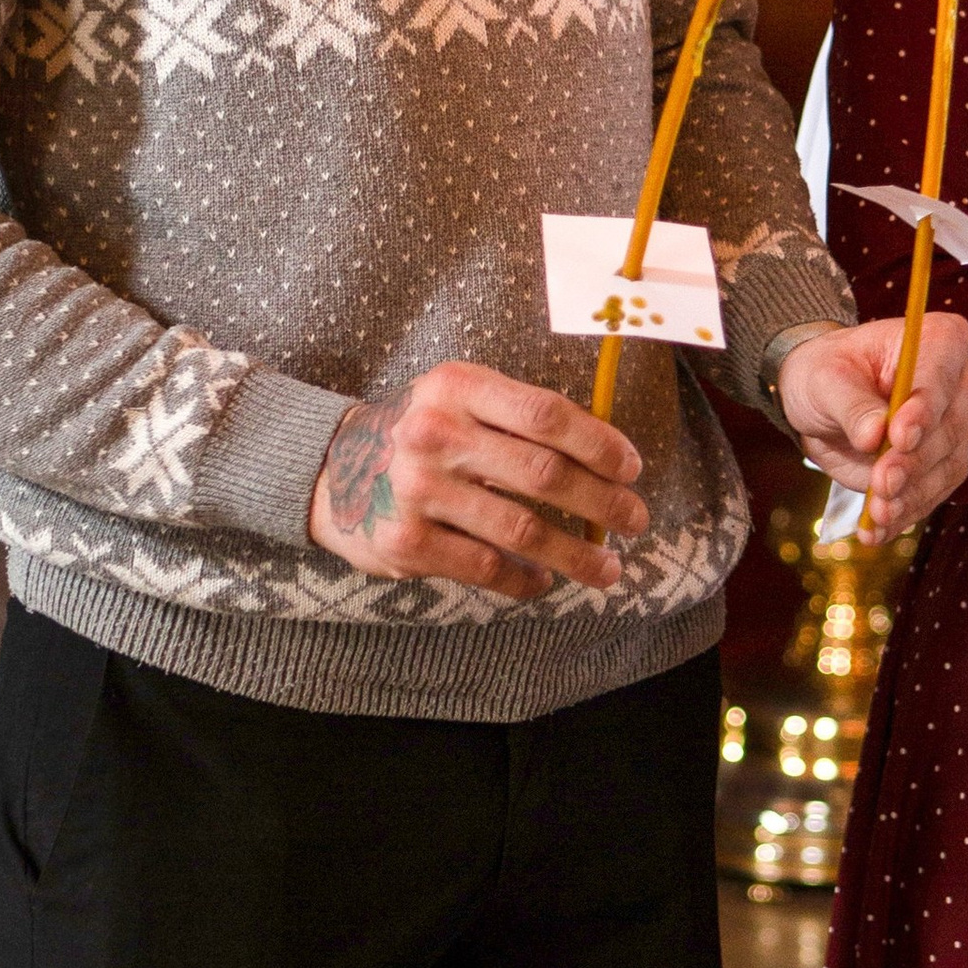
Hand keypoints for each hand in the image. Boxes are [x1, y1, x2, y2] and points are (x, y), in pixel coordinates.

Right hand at [309, 363, 647, 596]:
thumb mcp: (460, 399)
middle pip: (544, 474)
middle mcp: (435, 434)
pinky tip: (544, 580)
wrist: (332, 470)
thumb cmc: (423, 433)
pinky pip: (487, 566)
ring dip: (576, 554)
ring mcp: (418, 490)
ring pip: (523, 529)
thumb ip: (522, 417)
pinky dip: (525, 578)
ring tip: (607, 568)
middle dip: (603, 502)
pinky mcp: (407, 542)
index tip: (632, 469)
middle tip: (635, 520)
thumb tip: (610, 456)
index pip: (547, 414)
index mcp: (458, 387)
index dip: (600, 444)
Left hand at [777, 314, 967, 535]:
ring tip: (876, 514)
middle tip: (881, 483)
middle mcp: (962, 383)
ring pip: (947, 466)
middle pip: (951, 427)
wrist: (827, 399)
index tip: (900, 436)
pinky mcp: (946, 463)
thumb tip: (874, 434)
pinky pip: (934, 493)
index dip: (924, 408)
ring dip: (911, 495)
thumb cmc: (828, 372)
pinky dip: (905, 513)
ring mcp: (959, 426)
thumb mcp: (825, 379)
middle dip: (914, 461)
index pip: (941, 375)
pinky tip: (877, 530)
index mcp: (940, 340)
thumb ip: (851, 404)